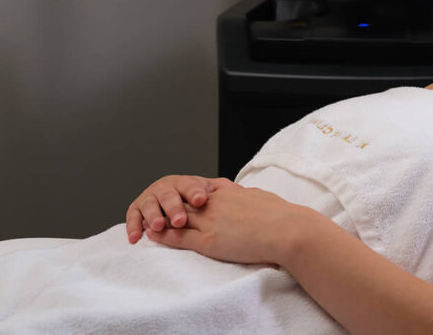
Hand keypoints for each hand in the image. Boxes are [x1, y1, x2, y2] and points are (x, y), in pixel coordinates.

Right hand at [126, 174, 227, 243]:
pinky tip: (136, 237)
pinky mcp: (138, 210)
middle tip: (180, 220)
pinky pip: (133, 216)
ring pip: (150, 204)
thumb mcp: (212, 193)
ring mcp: (151, 198)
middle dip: (174, 207)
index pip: (191, 185)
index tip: (201, 200)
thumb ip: (224, 191)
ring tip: (158, 227)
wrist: (177, 198)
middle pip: (170, 195)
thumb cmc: (197, 197)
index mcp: (186, 183)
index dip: (195, 192)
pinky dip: (133, 226)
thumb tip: (243, 192)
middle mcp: (167, 188)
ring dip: (153, 215)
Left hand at [145, 180, 308, 266]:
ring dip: (160, 219)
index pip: (200, 192)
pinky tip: (153, 236)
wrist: (286, 229)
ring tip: (145, 222)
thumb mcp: (260, 197)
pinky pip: (181, 237)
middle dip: (168, 205)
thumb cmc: (281, 215)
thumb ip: (247, 195)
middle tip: (153, 208)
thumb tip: (245, 194)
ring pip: (178, 218)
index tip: (177, 197)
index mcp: (229, 193)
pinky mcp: (210, 240)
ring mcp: (211, 221)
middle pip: (184, 202)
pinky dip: (164, 235)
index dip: (187, 195)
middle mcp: (216, 203)